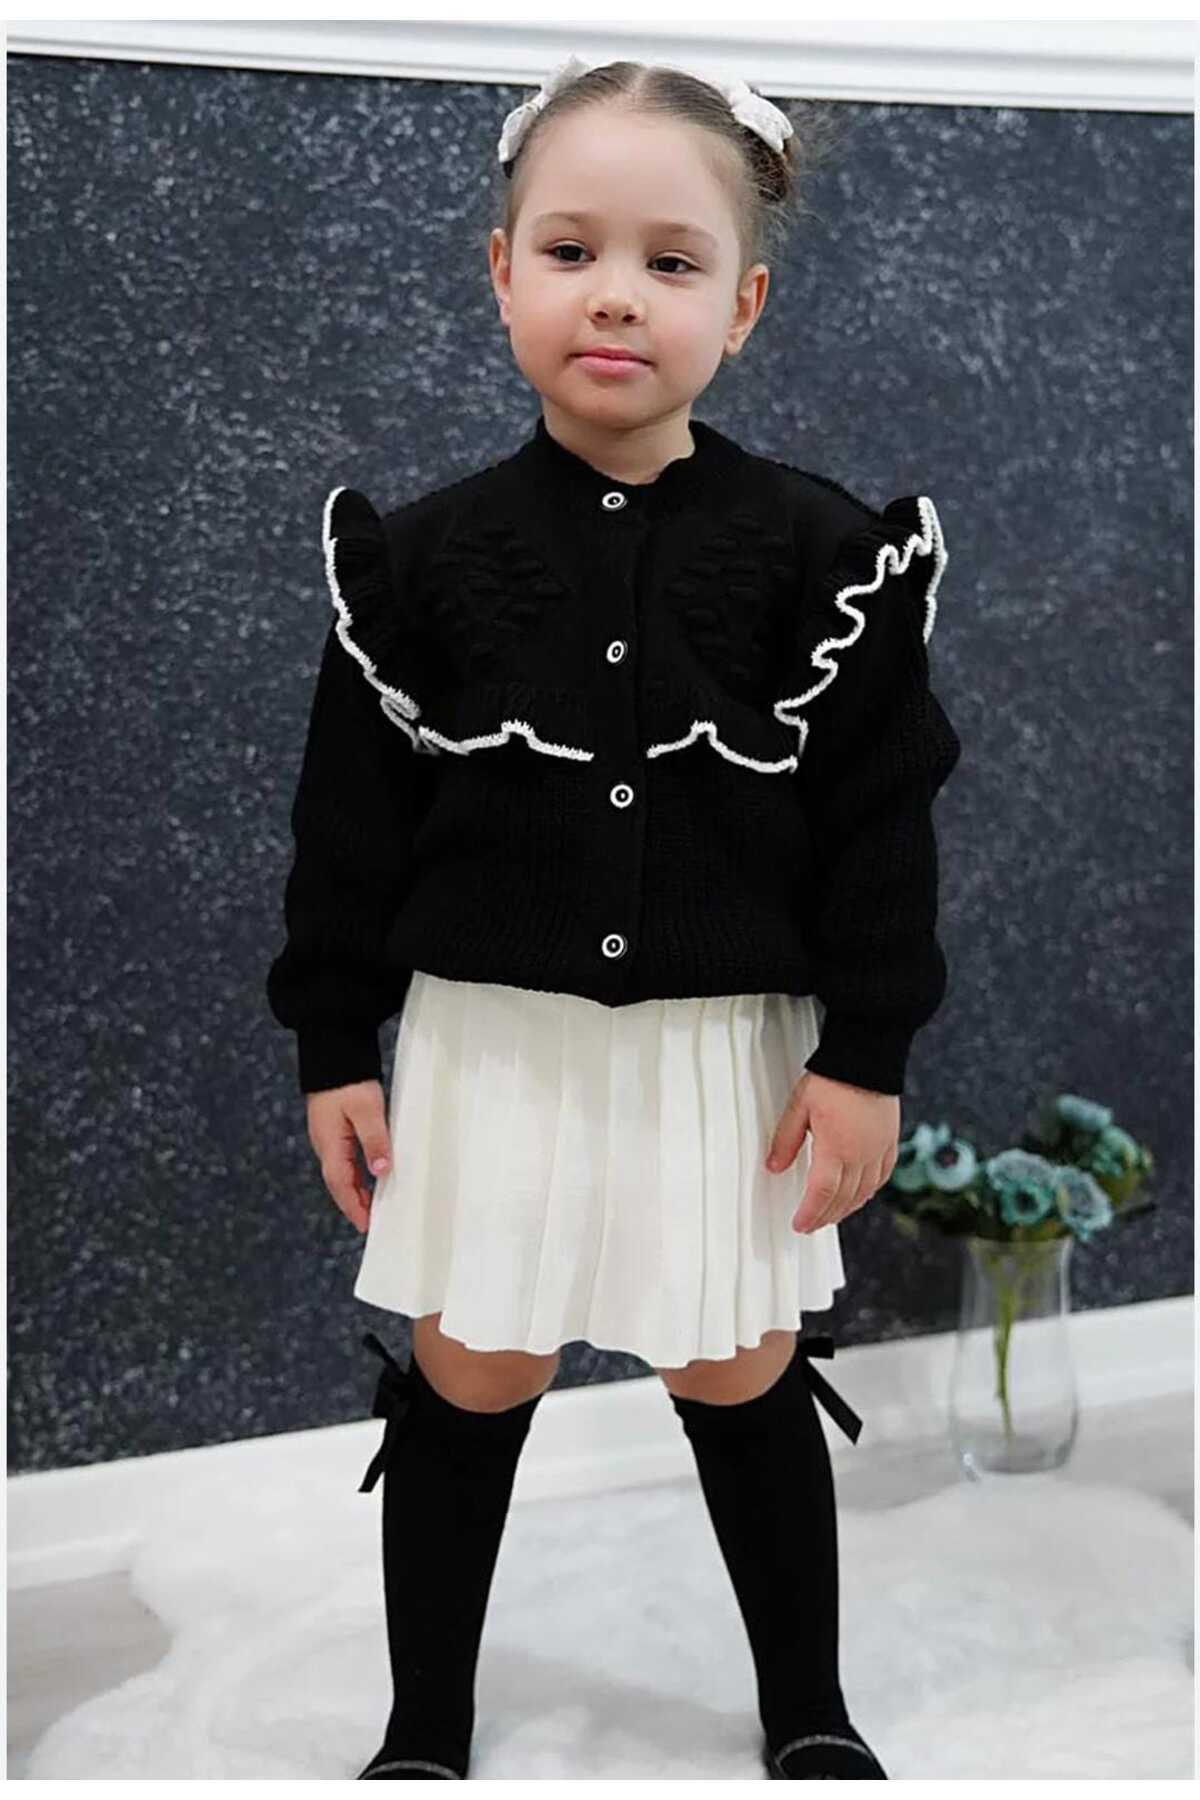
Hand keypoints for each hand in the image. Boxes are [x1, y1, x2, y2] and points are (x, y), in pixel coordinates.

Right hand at [305, 1079, 392, 1234]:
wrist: (332, 1054)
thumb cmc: (348, 1080)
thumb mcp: (367, 1111)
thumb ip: (374, 1141)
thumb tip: (381, 1172)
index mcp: (329, 1144)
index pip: (341, 1185)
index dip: (354, 1207)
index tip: (367, 1226)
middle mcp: (324, 1144)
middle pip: (338, 1183)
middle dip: (354, 1204)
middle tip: (372, 1222)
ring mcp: (327, 1137)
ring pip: (340, 1173)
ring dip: (355, 1190)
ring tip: (373, 1205)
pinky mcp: (332, 1129)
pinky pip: (343, 1160)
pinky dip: (355, 1174)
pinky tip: (369, 1176)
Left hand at [765, 1070, 898, 1234]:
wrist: (867, 1058)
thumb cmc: (833, 1078)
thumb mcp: (799, 1106)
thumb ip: (786, 1139)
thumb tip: (774, 1166)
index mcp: (836, 1149)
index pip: (821, 1194)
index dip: (809, 1214)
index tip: (800, 1225)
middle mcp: (861, 1155)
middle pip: (843, 1199)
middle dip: (825, 1216)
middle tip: (811, 1224)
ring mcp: (878, 1150)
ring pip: (864, 1192)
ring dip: (846, 1208)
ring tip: (831, 1215)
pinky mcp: (889, 1142)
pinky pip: (881, 1177)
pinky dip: (869, 1191)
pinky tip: (861, 1195)